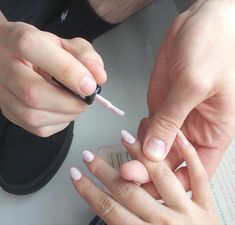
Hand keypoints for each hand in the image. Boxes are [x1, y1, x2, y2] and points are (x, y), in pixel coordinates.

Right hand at [0, 21, 105, 136]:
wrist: (13, 59)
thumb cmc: (43, 51)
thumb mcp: (66, 44)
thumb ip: (85, 56)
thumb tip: (99, 77)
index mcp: (17, 39)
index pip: (33, 48)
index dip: (66, 69)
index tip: (90, 85)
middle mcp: (2, 67)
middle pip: (32, 92)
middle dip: (69, 102)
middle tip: (85, 100)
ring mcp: (1, 94)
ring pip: (33, 115)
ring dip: (65, 115)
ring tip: (75, 105)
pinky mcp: (9, 113)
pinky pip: (37, 128)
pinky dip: (59, 123)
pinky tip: (63, 111)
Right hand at [70, 131, 218, 224]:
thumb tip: (108, 211)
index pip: (109, 209)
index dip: (89, 191)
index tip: (77, 176)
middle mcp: (165, 223)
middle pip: (127, 190)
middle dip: (104, 171)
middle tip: (89, 156)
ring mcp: (188, 212)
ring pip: (159, 175)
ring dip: (140, 154)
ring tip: (125, 138)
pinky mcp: (207, 205)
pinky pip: (199, 175)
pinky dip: (188, 153)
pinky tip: (176, 136)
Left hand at [134, 0, 234, 189]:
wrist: (200, 22)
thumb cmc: (214, 46)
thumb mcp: (194, 85)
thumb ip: (173, 120)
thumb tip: (154, 151)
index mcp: (214, 131)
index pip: (195, 170)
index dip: (174, 185)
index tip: (151, 189)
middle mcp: (193, 129)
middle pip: (171, 163)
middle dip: (150, 171)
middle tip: (128, 173)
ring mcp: (175, 119)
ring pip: (156, 148)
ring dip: (140, 154)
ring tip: (125, 156)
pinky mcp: (161, 107)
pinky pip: (148, 130)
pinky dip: (138, 136)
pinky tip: (130, 136)